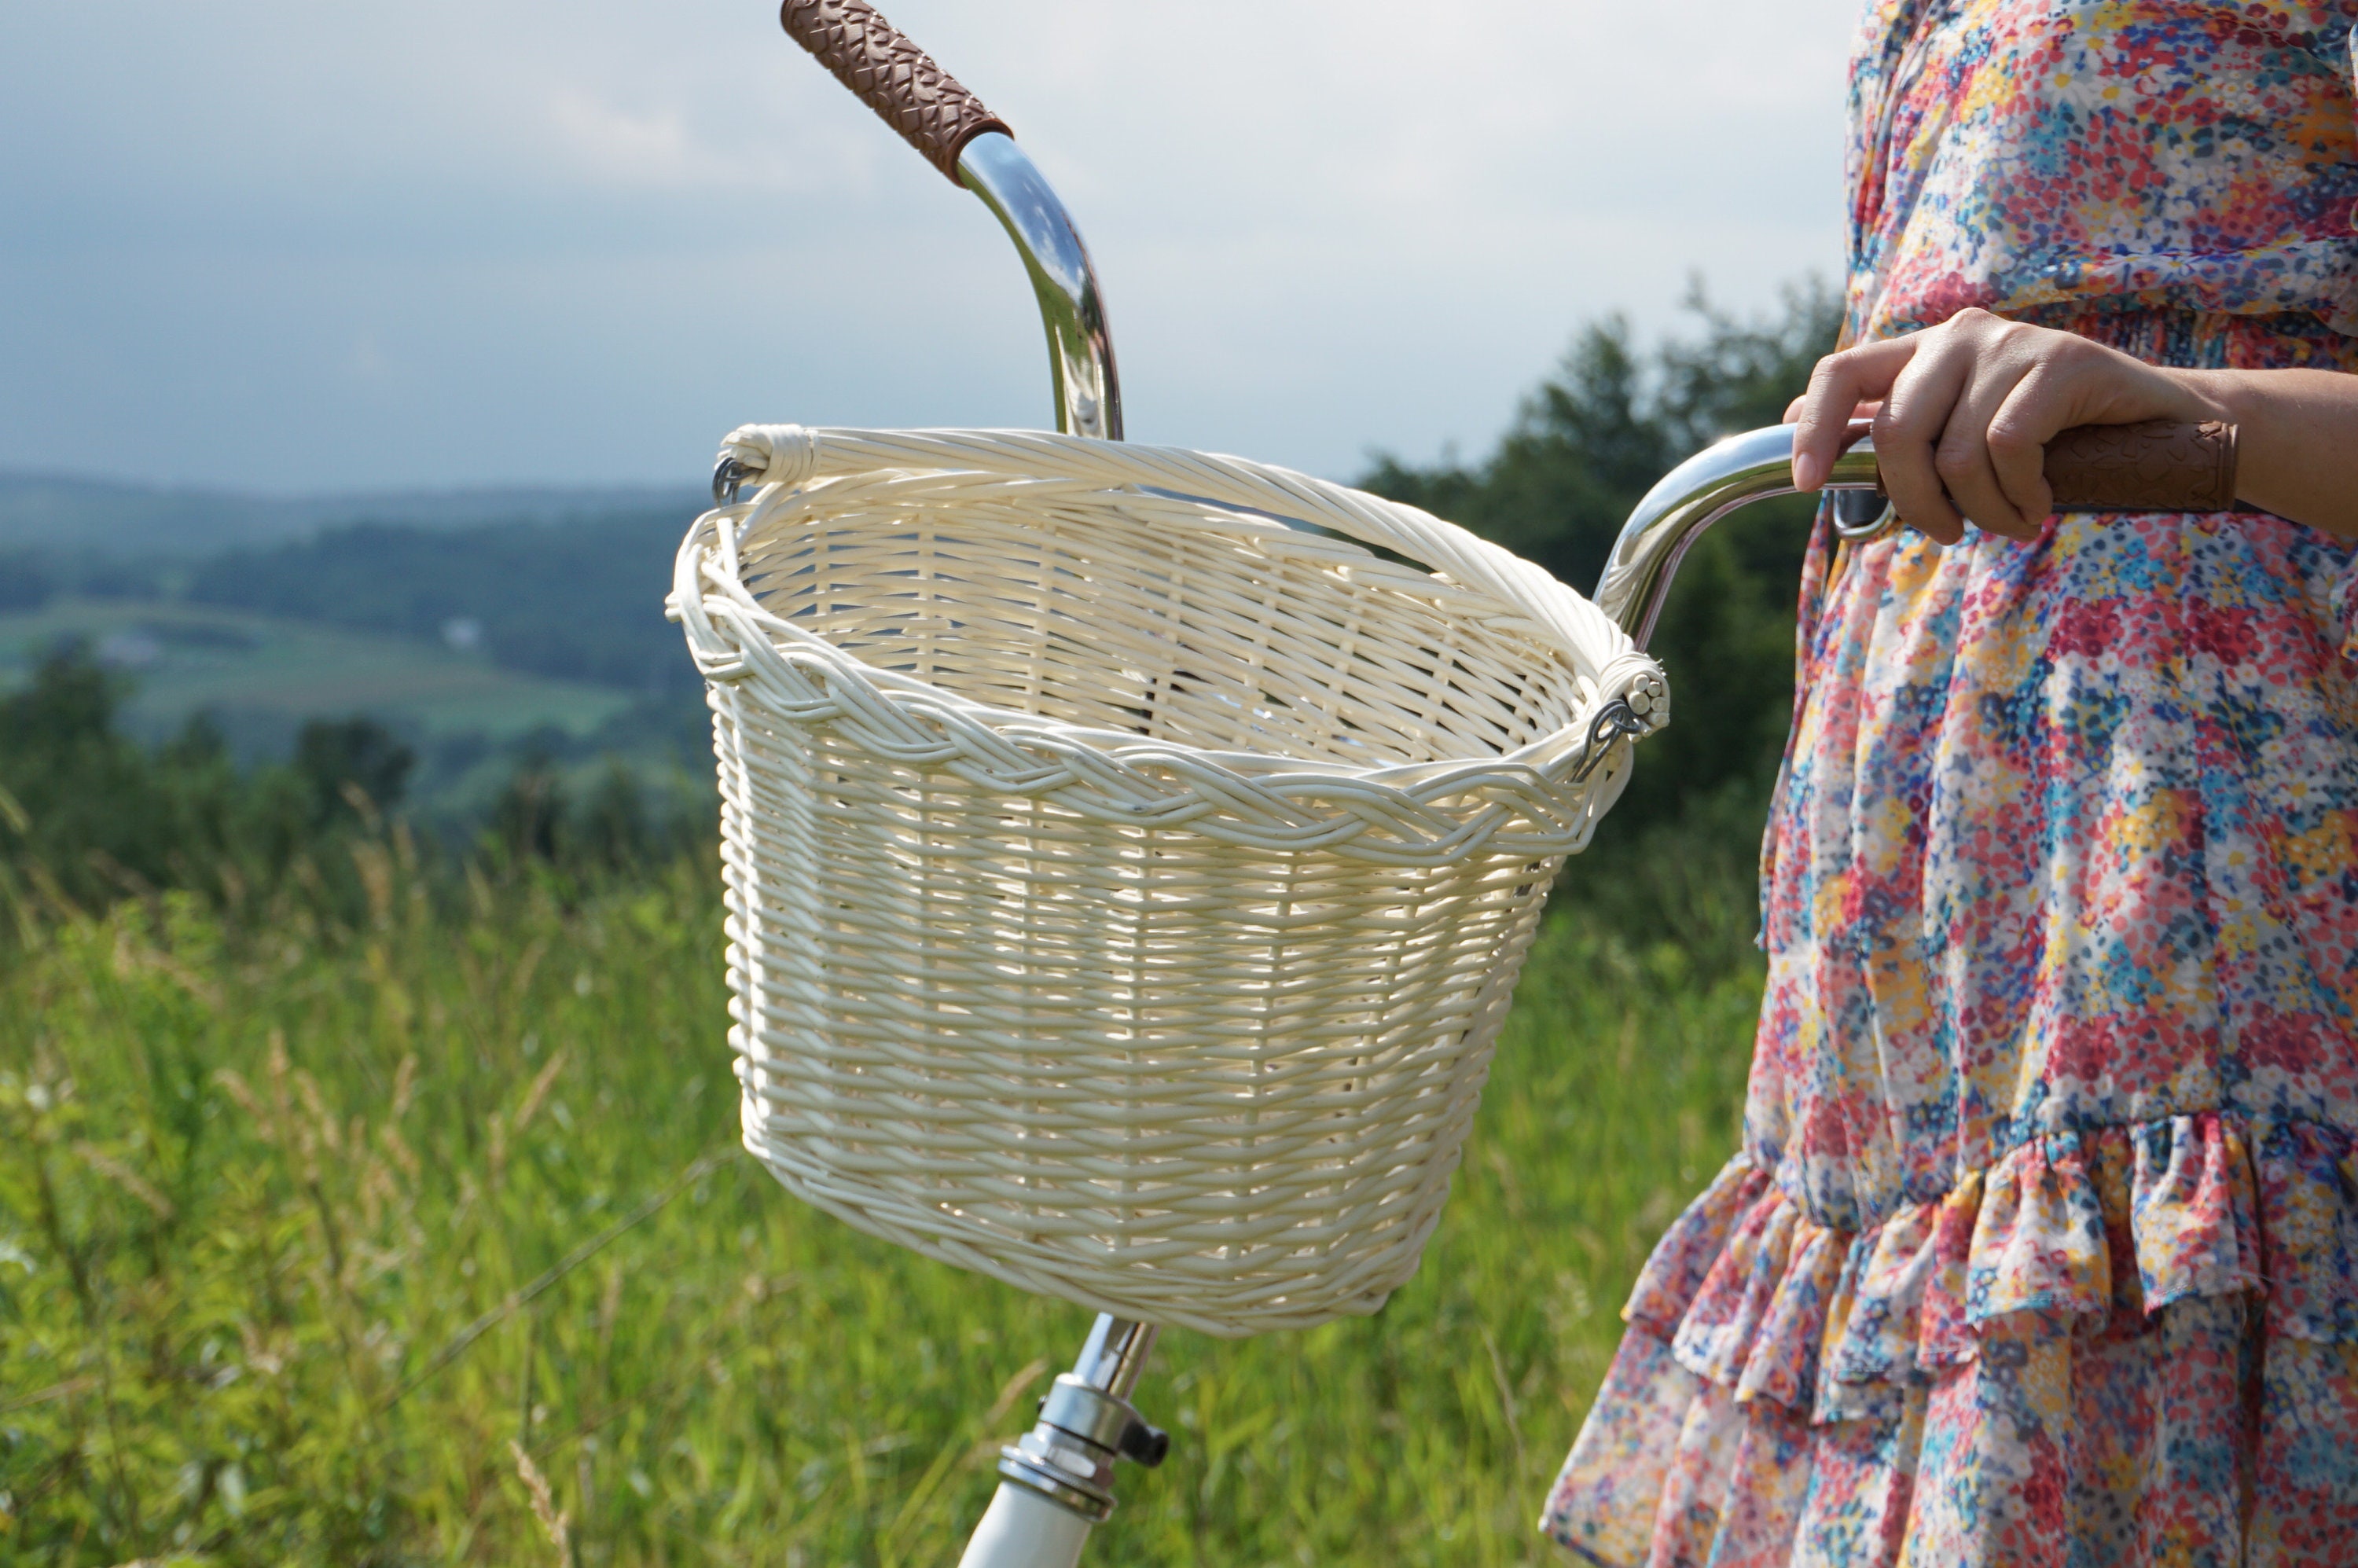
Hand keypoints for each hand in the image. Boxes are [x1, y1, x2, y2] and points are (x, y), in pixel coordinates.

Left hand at [1785, 307, 2229, 542]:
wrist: (2161, 428)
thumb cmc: (2052, 446)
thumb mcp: (1963, 441)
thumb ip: (1901, 441)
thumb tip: (1816, 454)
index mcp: (1924, 351)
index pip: (1840, 373)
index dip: (1813, 429)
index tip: (1806, 483)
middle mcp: (1959, 335)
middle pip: (1895, 430)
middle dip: (1917, 502)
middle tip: (1951, 534)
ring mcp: (2011, 342)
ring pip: (1955, 452)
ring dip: (1983, 512)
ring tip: (2013, 522)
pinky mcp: (2063, 359)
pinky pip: (2007, 449)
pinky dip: (2020, 494)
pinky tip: (2042, 500)